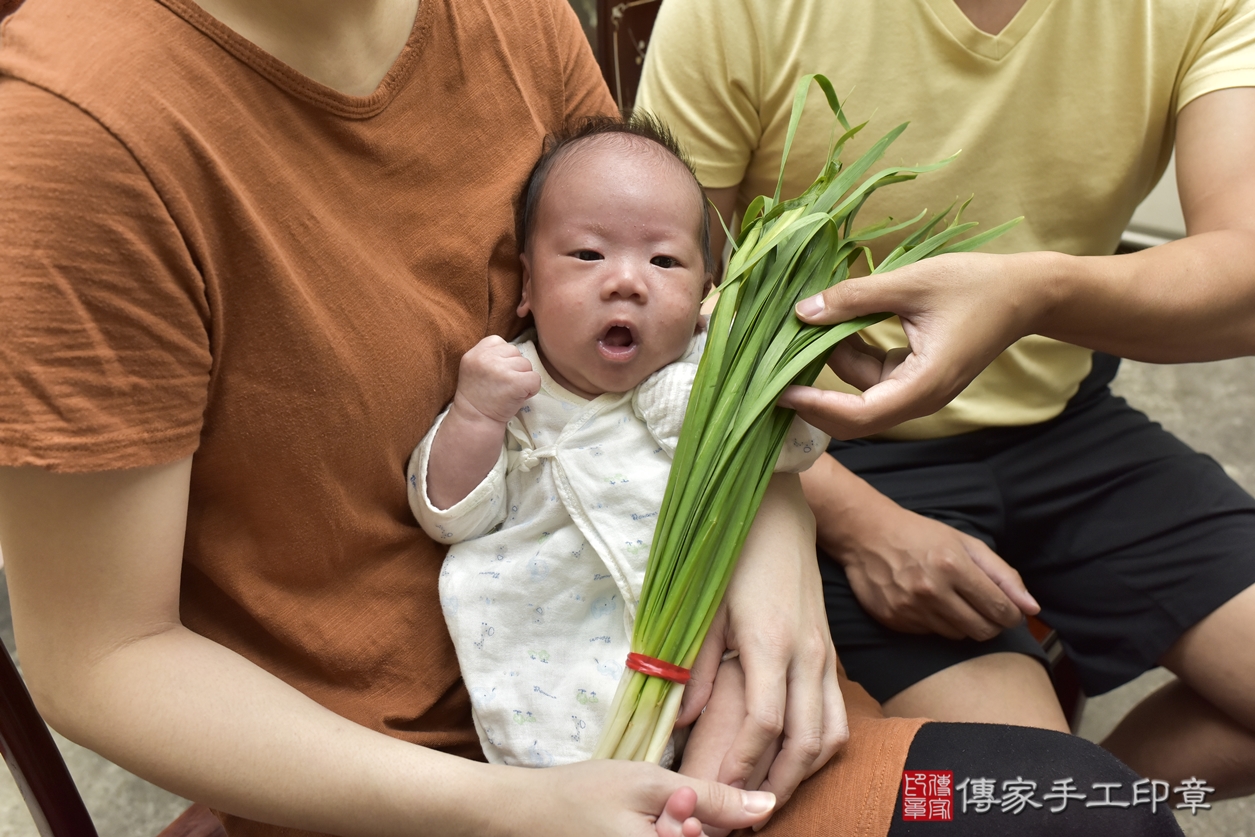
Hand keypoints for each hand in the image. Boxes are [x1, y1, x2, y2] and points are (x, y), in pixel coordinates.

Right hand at [452, 335, 540, 425]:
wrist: (475, 421)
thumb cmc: (480, 397)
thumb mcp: (476, 368)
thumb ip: (490, 355)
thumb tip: (516, 352)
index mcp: (475, 353)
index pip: (499, 342)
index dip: (503, 358)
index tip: (496, 375)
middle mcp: (486, 358)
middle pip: (515, 352)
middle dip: (514, 368)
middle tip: (503, 385)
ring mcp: (500, 369)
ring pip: (527, 364)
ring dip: (523, 378)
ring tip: (509, 391)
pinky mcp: (515, 382)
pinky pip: (535, 378)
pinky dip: (532, 389)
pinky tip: (518, 396)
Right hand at [507, 758, 773, 836]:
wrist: (526, 814)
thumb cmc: (586, 794)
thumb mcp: (652, 786)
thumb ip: (712, 799)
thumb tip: (768, 805)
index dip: (705, 824)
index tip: (674, 806)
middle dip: (691, 828)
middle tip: (656, 809)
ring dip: (676, 831)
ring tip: (638, 818)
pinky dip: (660, 835)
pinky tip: (637, 825)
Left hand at [675, 475, 847, 824]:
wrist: (779, 511)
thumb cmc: (735, 552)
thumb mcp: (703, 604)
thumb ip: (695, 664)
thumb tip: (680, 720)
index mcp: (769, 641)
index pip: (764, 723)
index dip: (743, 764)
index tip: (720, 790)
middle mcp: (805, 653)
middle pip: (804, 741)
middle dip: (777, 785)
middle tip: (749, 812)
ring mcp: (823, 653)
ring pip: (829, 733)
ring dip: (803, 774)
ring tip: (771, 796)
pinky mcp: (829, 651)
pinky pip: (836, 713)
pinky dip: (821, 747)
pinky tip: (796, 761)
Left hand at [779, 251, 1046, 438]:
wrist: (1026, 292)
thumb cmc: (975, 284)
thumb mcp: (910, 283)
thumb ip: (855, 298)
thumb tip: (802, 311)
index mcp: (924, 385)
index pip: (860, 414)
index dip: (817, 406)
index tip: (780, 391)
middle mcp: (920, 399)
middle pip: (855, 416)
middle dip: (817, 394)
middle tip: (777, 367)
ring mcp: (918, 390)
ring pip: (860, 391)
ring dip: (834, 361)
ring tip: (812, 321)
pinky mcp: (915, 377)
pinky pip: (872, 375)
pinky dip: (852, 352)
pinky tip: (840, 322)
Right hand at [801, 454, 1038, 640]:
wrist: (866, 535)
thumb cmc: (921, 535)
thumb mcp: (965, 543)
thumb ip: (1003, 574)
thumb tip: (1032, 608)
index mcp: (954, 566)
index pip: (1001, 610)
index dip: (1011, 614)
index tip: (1008, 610)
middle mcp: (932, 590)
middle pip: (983, 631)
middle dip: (992, 624)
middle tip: (984, 609)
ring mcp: (910, 608)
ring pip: (958, 636)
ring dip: (963, 623)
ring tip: (952, 601)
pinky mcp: (894, 620)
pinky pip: (931, 635)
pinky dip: (936, 623)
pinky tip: (927, 603)